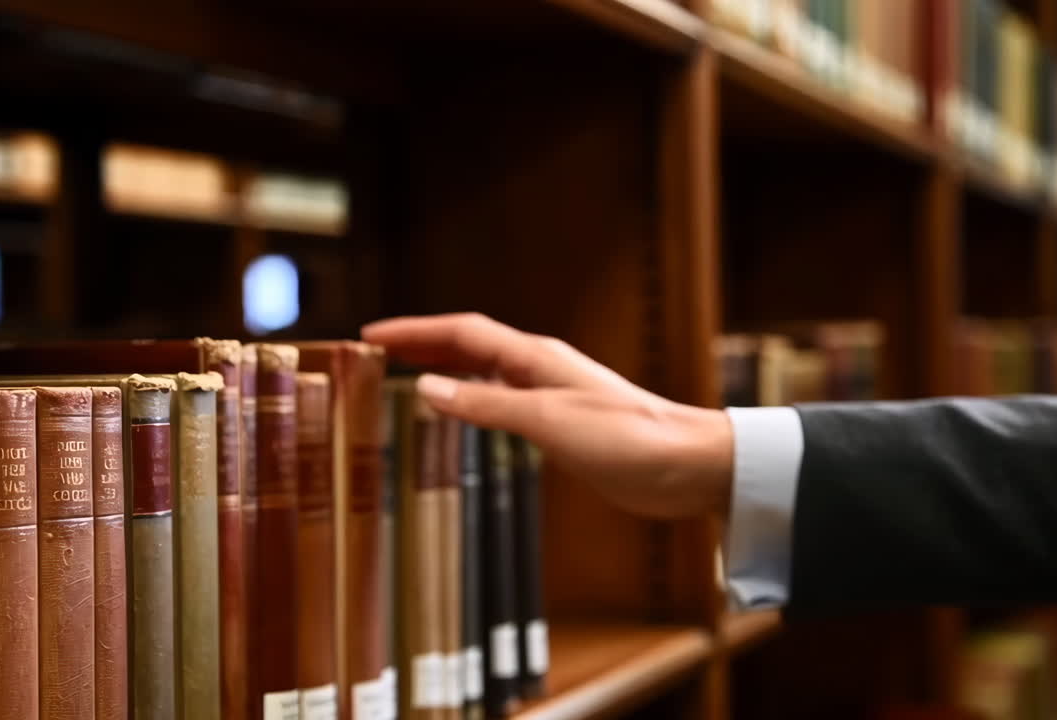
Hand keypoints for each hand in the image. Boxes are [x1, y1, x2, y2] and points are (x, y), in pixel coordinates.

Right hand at [361, 313, 733, 517]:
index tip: (371, 334)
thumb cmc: (626, 438)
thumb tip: (427, 387)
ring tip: (405, 373)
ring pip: (483, 372)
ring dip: (444, 368)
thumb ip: (486, 405)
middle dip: (422, 343)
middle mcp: (539, 368)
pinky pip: (500, 401)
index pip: (462, 333)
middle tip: (377, 350)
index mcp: (535, 357)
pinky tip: (462, 413)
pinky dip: (470, 400)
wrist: (686, 465)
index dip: (415, 331)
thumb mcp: (546, 420)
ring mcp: (550, 395)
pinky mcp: (560, 425)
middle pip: (469, 346)